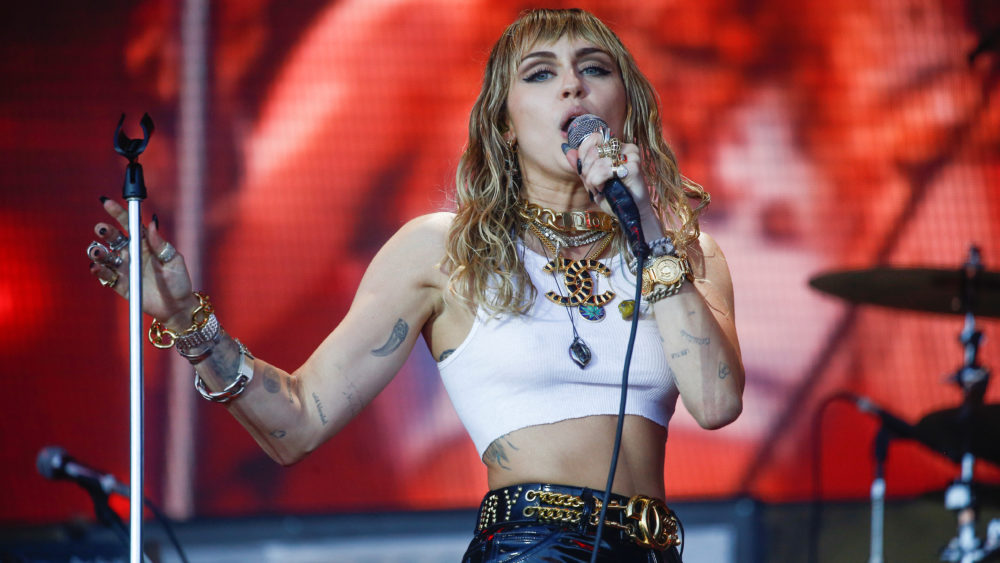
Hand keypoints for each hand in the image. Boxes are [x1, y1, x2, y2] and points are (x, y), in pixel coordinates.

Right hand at [87, 198, 197, 329]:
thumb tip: (152, 224)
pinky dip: (98, 270)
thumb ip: (161, 244)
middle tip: (102, 229)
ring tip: (97, 252)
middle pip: (113, 238)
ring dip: (97, 251)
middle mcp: (131, 253)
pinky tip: (96, 267)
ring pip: (104, 255)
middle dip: (105, 231)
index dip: (118, 213)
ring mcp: (123, 268)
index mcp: (145, 243)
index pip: (130, 225)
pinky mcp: (118, 284)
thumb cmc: (178, 281)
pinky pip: (104, 275)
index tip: (107, 202)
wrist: (176, 307)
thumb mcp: (174, 260)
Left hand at [564, 133, 663, 239]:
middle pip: (593, 150)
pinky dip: (598, 181)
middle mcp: (624, 148)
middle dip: (586, 170)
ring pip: (598, 161)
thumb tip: (567, 150)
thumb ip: (581, 166)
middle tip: (592, 183)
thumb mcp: (592, 181)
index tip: (586, 172)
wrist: (630, 213)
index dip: (583, 154)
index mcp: (615, 148)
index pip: (593, 138)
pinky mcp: (633, 166)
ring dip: (592, 179)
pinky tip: (604, 188)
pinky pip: (605, 169)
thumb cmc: (613, 197)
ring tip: (599, 188)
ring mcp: (630, 156)